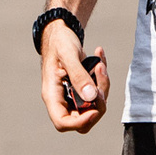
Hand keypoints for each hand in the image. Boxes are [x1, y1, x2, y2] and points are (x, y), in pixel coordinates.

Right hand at [37, 18, 109, 133]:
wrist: (62, 32)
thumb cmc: (60, 42)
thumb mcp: (68, 55)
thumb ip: (79, 76)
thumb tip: (91, 97)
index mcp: (52, 94)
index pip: (62, 122)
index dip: (80, 122)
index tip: (94, 108)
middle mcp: (62, 99)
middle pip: (82, 120)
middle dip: (97, 105)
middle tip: (100, 85)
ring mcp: (73, 95)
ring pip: (94, 106)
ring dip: (102, 87)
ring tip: (99, 64)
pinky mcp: (83, 89)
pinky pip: (98, 93)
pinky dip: (103, 77)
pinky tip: (100, 57)